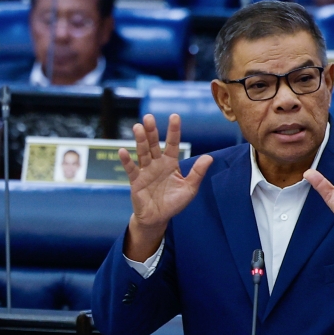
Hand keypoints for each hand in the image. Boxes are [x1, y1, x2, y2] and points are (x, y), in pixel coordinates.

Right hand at [120, 113, 212, 259]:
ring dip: (140, 140)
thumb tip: (210, 157)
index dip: (173, 131)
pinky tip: (123, 151)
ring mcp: (145, 171)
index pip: (172, 143)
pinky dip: (127, 161)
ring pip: (142, 153)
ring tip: (137, 127)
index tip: (174, 116)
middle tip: (149, 117)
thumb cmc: (174, 202)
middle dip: (152, 131)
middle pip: (154, 144)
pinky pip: (131, 169)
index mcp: (171, 163)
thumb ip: (198, 173)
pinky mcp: (136, 181)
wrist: (158, 218)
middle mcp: (157, 163)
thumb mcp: (190, 188)